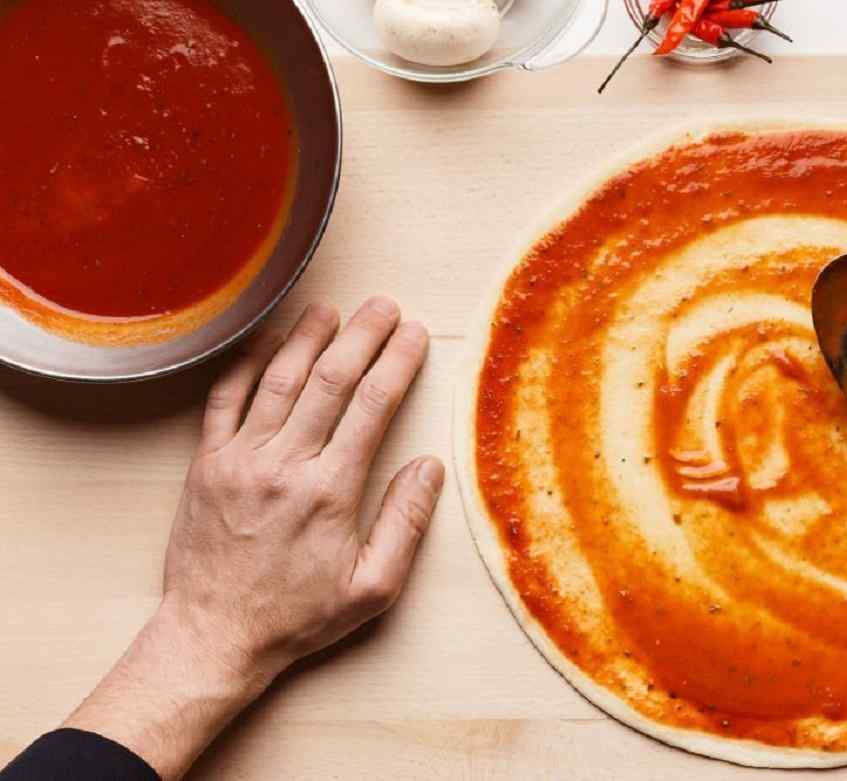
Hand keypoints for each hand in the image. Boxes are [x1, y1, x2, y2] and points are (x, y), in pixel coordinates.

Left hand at [64, 298, 442, 779]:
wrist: (214, 636)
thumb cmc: (298, 617)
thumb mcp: (372, 588)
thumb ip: (405, 524)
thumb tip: (430, 467)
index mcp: (330, 490)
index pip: (372, 406)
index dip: (398, 363)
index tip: (416, 335)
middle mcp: (284, 464)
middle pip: (330, 380)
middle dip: (362, 335)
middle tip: (384, 306)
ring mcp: (239, 459)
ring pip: (277, 380)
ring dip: (306, 338)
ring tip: (330, 309)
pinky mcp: (205, 464)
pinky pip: (224, 401)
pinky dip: (245, 365)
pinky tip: (265, 341)